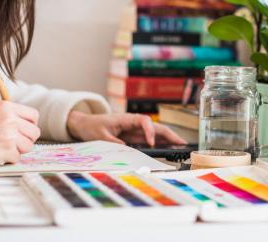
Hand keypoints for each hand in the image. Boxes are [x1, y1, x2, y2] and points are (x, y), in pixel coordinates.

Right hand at [0, 101, 39, 170]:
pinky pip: (17, 158)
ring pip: (28, 146)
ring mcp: (9, 134)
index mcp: (6, 106)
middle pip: (34, 132)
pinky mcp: (6, 150)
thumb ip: (9, 116)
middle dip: (25, 141)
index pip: (34, 116)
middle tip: (10, 144)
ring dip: (17, 151)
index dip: (29, 126)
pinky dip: (7, 160)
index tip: (22, 132)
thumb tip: (29, 125)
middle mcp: (9, 118)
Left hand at [66, 111, 186, 146]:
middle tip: (181, 144)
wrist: (85, 124)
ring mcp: (135, 129)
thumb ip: (113, 142)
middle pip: (155, 126)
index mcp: (126, 119)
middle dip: (169, 134)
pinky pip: (150, 139)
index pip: (144, 121)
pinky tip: (169, 148)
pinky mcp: (134, 136)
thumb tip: (126, 148)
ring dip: (168, 139)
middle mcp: (134, 123)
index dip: (150, 131)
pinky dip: (161, 143)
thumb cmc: (92, 126)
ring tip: (181, 147)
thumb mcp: (100, 135)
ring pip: (156, 133)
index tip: (151, 143)